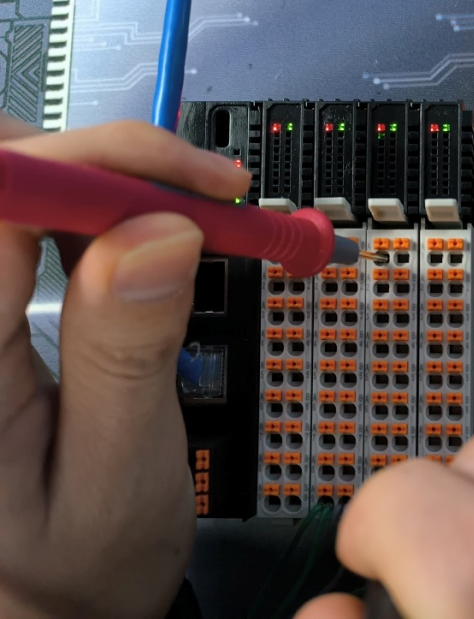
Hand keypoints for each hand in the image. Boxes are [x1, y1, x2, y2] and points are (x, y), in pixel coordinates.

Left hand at [0, 113, 248, 617]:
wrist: (39, 612)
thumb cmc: (74, 571)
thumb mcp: (120, 475)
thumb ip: (128, 354)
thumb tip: (159, 230)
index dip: (94, 163)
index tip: (194, 183)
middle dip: (94, 160)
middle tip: (194, 195)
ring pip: (10, 187)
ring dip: (96, 180)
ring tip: (179, 216)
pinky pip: (19, 225)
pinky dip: (86, 209)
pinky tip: (133, 233)